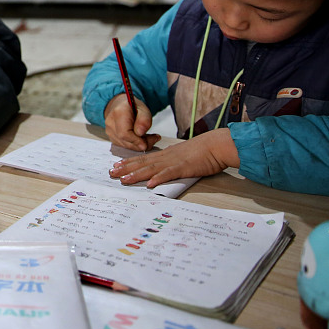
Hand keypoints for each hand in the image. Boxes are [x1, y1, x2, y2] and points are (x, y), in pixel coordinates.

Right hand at [103, 93, 157, 151]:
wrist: (119, 105)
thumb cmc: (132, 107)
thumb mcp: (143, 109)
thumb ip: (144, 119)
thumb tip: (140, 132)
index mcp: (118, 113)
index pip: (125, 133)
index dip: (136, 141)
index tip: (147, 144)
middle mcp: (110, 123)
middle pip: (125, 141)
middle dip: (141, 144)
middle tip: (154, 139)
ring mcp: (109, 131)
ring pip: (125, 145)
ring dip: (138, 145)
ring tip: (149, 137)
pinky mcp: (111, 137)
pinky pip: (124, 146)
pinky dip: (134, 145)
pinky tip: (140, 139)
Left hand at [108, 128, 239, 188]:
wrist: (217, 145)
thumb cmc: (203, 151)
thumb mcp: (183, 155)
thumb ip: (173, 161)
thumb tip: (165, 167)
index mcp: (166, 154)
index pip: (143, 158)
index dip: (128, 163)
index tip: (116, 166)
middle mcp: (166, 157)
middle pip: (142, 163)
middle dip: (125, 169)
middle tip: (111, 173)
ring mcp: (174, 162)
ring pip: (151, 169)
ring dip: (136, 175)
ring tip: (123, 180)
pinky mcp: (184, 168)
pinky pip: (169, 174)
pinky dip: (158, 179)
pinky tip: (149, 184)